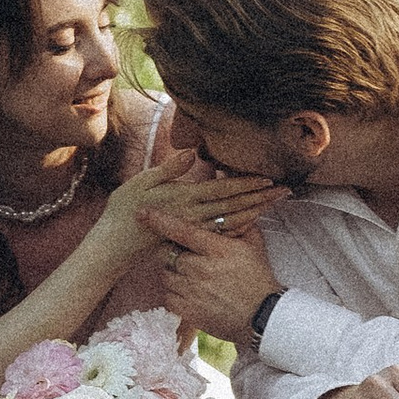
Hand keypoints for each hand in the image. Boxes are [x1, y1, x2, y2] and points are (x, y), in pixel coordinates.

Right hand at [88, 151, 274, 268]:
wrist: (114, 245)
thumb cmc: (124, 209)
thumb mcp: (142, 182)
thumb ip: (170, 168)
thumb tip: (194, 152)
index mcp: (184, 198)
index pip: (222, 190)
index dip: (246, 184)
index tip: (268, 178)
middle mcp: (194, 215)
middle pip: (235, 206)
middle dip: (261, 198)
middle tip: (285, 190)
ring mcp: (194, 230)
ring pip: (232, 220)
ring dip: (256, 210)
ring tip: (275, 202)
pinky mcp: (191, 239)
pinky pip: (221, 233)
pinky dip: (240, 225)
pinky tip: (253, 220)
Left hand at [146, 207, 283, 344]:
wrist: (263, 317)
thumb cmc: (259, 281)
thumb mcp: (255, 247)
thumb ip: (241, 227)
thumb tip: (231, 213)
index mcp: (217, 250)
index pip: (182, 231)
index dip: (160, 221)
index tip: (143, 213)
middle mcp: (202, 269)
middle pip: (167, 254)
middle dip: (171, 253)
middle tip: (182, 256)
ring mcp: (193, 291)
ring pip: (166, 275)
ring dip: (172, 273)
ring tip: (189, 276)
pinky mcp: (189, 311)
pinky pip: (168, 298)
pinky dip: (174, 294)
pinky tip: (188, 293)